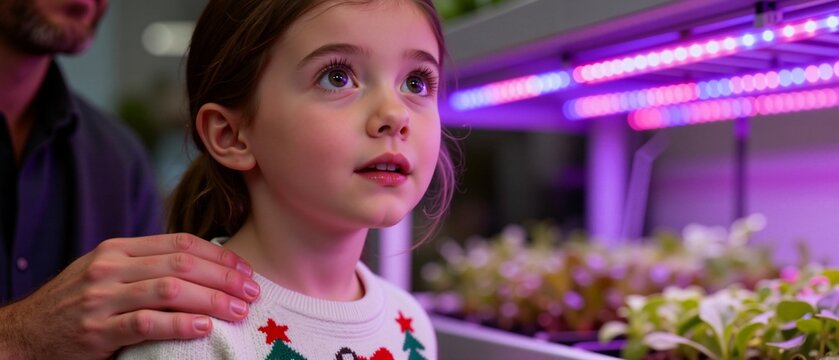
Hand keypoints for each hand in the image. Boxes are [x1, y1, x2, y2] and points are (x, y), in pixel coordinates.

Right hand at [0, 233, 259, 359]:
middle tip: (252, 290)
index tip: (245, 268)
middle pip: (181, 264)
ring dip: (212, 299)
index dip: (218, 255)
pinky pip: (146, 323)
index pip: (179, 243)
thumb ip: (146, 266)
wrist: (26, 333)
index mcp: (118, 249)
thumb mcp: (107, 273)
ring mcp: (102, 298)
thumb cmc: (76, 303)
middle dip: (224, 276)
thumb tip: (202, 267)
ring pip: (170, 290)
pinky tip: (204, 327)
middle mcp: (111, 267)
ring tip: (239, 310)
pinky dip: (180, 324)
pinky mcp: (97, 331)